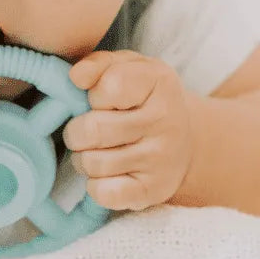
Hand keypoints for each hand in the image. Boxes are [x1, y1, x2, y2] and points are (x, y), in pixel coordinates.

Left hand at [62, 50, 193, 210]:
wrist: (183, 140)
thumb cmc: (142, 98)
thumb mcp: (126, 68)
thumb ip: (98, 64)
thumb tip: (76, 77)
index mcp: (159, 81)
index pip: (108, 87)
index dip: (93, 95)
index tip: (100, 100)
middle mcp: (166, 120)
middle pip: (93, 129)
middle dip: (78, 131)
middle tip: (86, 130)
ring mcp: (162, 159)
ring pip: (93, 163)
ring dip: (83, 158)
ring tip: (96, 150)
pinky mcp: (153, 191)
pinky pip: (104, 193)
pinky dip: (95, 186)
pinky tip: (107, 174)